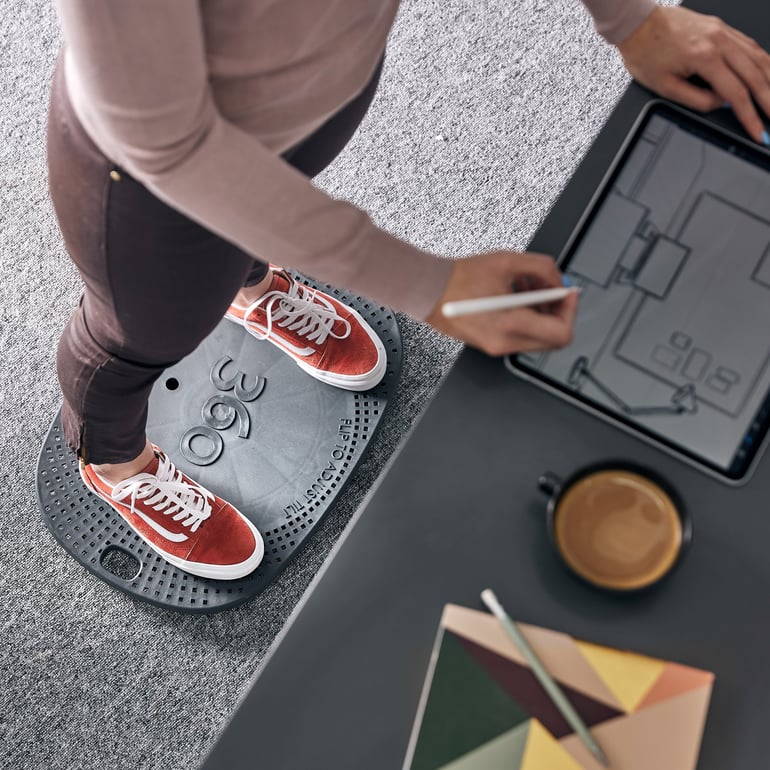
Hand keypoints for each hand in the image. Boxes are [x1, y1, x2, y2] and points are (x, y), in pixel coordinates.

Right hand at [425, 251, 577, 355]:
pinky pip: (522, 335)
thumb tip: (559, 281)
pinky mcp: (492, 344)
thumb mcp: (508, 261)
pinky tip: (516, 296)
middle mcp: (505, 342)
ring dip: (542, 312)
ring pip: (538, 337)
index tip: (568, 293)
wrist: (430, 291)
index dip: (570, 310)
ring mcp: (498, 346)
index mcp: (510, 324)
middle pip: (553, 338)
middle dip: (558, 311)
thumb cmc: (458, 278)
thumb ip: (543, 268)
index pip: (561, 332)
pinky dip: (527, 316)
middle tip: (554, 290)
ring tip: (529, 288)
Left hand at [617, 6, 769, 143]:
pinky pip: (750, 45)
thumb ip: (696, 100)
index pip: (736, 94)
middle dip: (768, 100)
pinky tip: (767, 72)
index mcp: (704, 57)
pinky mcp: (722, 27)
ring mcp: (723, 31)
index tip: (757, 131)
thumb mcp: (665, 87)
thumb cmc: (646, 53)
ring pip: (758, 57)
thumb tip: (720, 105)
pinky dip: (763, 61)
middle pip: (755, 75)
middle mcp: (719, 41)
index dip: (750, 116)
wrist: (639, 25)